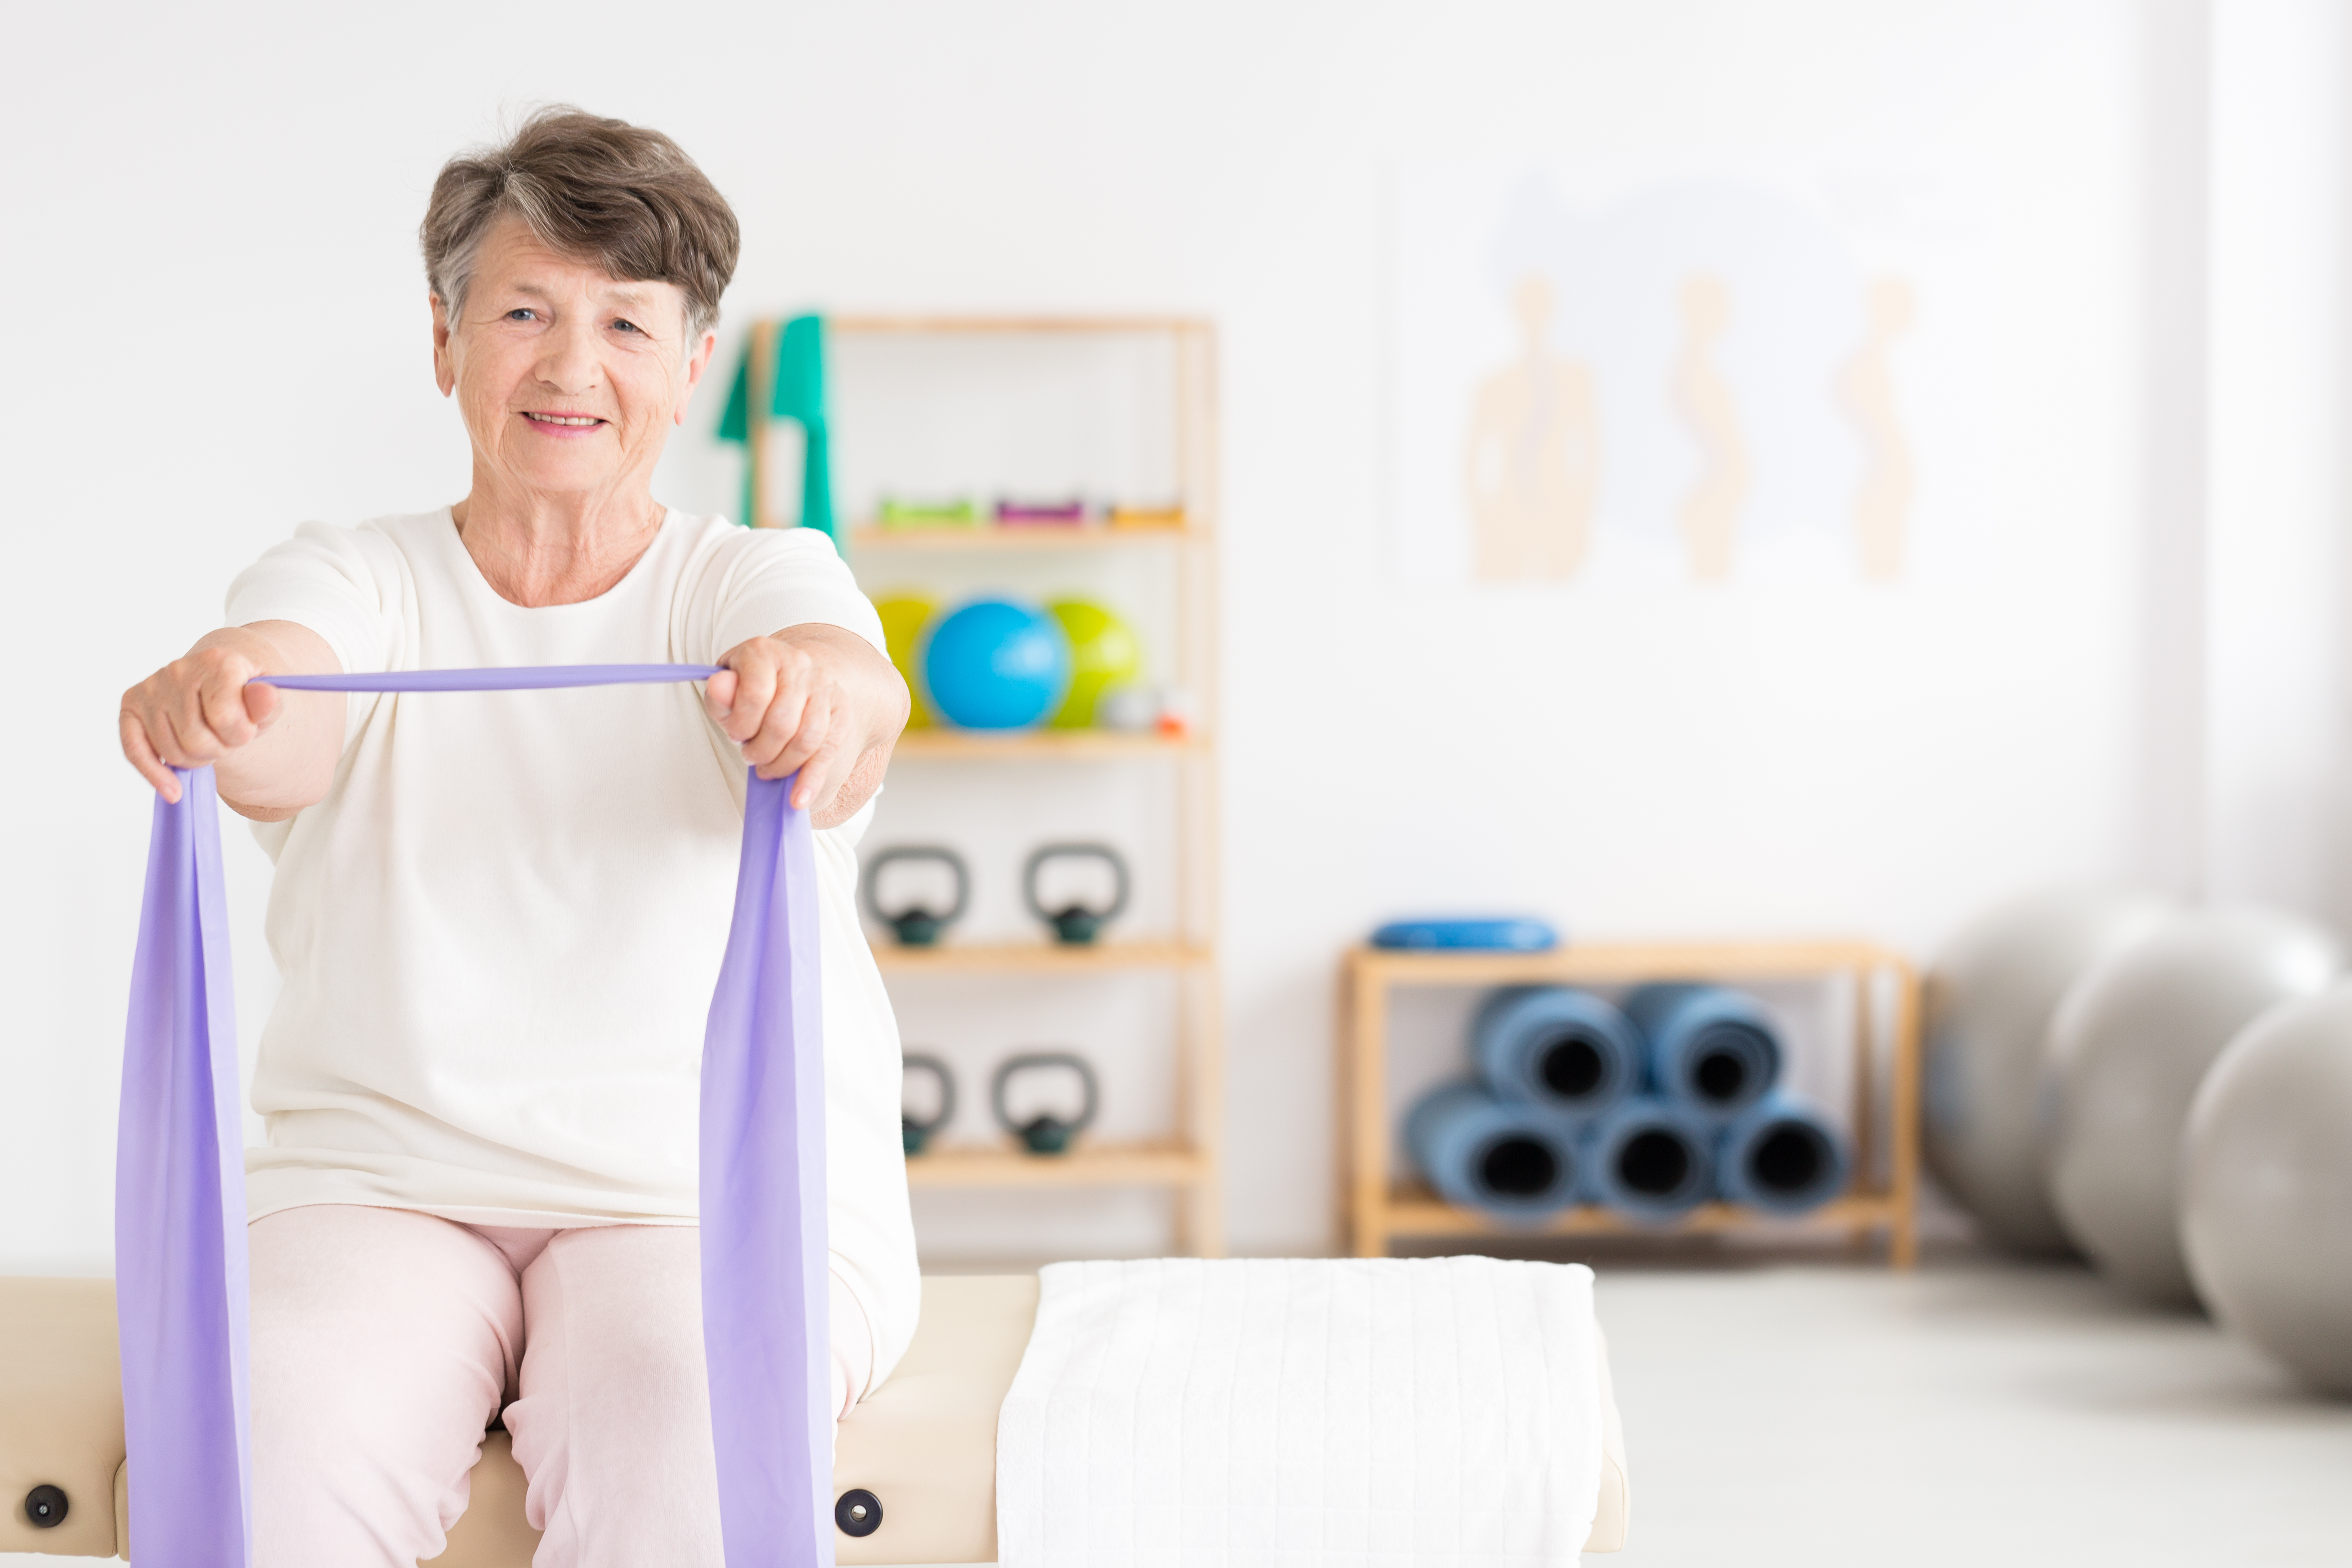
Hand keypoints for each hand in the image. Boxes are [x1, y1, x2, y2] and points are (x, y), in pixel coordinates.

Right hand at [120, 637, 283, 803]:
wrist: (218, 683)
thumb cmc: (242, 698)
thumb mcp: (265, 703)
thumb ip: (267, 705)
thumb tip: (265, 696)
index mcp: (217, 662)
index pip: (224, 718)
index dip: (239, 736)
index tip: (245, 730)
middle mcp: (178, 670)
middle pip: (195, 739)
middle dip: (217, 750)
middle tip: (224, 740)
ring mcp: (151, 687)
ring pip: (171, 751)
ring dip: (195, 759)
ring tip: (205, 741)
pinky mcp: (130, 704)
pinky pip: (135, 750)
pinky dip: (154, 775)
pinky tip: (172, 791)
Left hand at [705, 628, 899, 814]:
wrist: (802, 677)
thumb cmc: (756, 690)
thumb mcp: (729, 690)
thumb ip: (720, 695)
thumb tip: (719, 686)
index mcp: (764, 652)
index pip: (755, 695)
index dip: (741, 725)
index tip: (734, 734)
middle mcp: (799, 664)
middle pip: (783, 722)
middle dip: (761, 750)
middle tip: (751, 756)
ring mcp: (824, 687)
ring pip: (807, 739)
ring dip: (783, 765)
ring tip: (768, 769)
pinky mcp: (841, 710)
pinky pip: (827, 751)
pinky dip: (811, 780)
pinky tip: (799, 799)